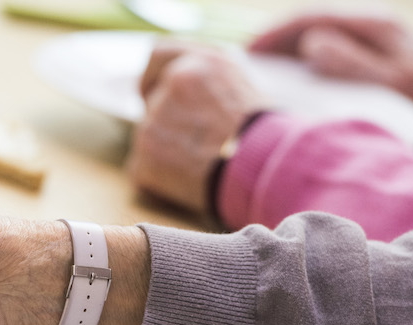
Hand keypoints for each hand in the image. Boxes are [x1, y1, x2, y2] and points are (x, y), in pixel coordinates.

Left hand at [126, 40, 268, 214]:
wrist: (267, 173)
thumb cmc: (265, 136)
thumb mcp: (243, 86)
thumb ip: (205, 77)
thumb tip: (175, 81)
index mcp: (198, 64)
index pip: (157, 56)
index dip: (154, 77)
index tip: (153, 92)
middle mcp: (172, 85)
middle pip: (153, 102)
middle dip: (168, 121)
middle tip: (198, 143)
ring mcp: (154, 122)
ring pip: (150, 136)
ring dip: (168, 150)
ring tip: (202, 164)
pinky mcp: (146, 157)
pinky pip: (144, 168)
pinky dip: (161, 178)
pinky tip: (189, 182)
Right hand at [250, 12, 412, 127]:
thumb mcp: (395, 81)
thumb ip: (353, 61)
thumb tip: (311, 43)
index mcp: (372, 21)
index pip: (311, 17)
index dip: (276, 32)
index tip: (250, 51)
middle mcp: (366, 18)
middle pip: (307, 19)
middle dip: (273, 38)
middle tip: (242, 62)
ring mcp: (364, 29)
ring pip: (312, 30)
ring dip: (283, 46)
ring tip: (256, 68)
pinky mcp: (362, 43)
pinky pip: (323, 42)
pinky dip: (298, 54)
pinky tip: (284, 72)